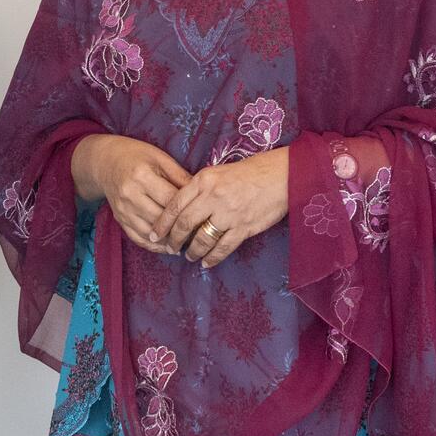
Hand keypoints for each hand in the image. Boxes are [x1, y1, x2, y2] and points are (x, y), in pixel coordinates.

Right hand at [71, 134, 192, 254]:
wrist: (105, 162)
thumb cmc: (137, 156)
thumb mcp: (160, 158)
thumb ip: (180, 176)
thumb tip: (201, 194)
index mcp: (142, 176)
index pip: (170, 200)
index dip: (188, 210)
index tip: (204, 216)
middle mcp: (130, 195)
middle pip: (160, 219)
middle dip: (181, 229)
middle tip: (200, 234)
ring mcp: (123, 209)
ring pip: (150, 232)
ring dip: (169, 241)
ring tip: (187, 244)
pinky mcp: (119, 219)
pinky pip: (137, 238)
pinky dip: (153, 246)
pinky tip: (167, 247)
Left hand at [150, 147, 289, 268]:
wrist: (281, 176)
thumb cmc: (249, 172)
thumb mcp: (217, 172)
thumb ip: (199, 188)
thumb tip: (181, 208)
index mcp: (204, 180)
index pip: (175, 205)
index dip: (162, 222)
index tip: (154, 233)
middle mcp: (213, 197)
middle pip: (185, 224)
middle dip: (173, 239)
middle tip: (169, 248)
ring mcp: (229, 213)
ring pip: (202, 238)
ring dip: (192, 251)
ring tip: (188, 256)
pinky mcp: (244, 227)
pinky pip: (223, 247)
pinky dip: (212, 257)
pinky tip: (206, 263)